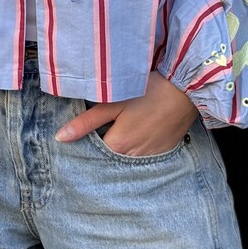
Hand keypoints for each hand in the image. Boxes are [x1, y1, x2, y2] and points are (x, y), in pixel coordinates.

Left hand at [56, 71, 197, 156]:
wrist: (186, 90)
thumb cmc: (148, 91)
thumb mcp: (113, 102)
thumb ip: (87, 122)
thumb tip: (60, 138)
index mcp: (118, 145)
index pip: (93, 154)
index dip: (85, 146)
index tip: (83, 137)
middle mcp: (133, 157)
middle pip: (110, 159)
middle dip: (102, 150)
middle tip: (102, 131)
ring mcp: (150, 156)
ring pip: (127, 159)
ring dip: (120, 150)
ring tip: (120, 131)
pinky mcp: (164, 151)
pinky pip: (144, 156)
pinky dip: (137, 149)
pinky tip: (138, 133)